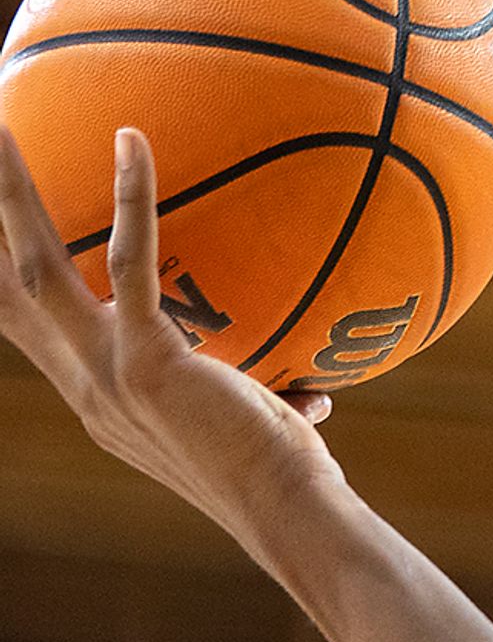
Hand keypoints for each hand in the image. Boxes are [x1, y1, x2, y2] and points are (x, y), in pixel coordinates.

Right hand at [0, 127, 341, 534]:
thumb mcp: (253, 425)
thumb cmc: (286, 475)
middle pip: (0, 288)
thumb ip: (258, 395)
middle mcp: (83, 384)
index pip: (21, 326)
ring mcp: (106, 374)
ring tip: (0, 124)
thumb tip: (313, 387)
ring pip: (32, 265)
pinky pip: (129, 262)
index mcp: (94, 394)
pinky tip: (132, 139)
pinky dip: (130, 198)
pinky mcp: (147, 361)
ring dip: (9, 192)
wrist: (291, 517)